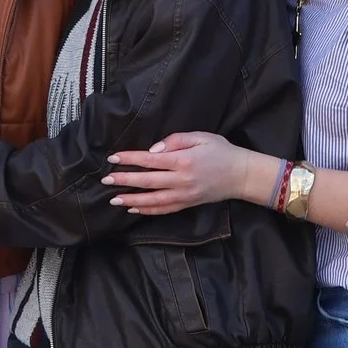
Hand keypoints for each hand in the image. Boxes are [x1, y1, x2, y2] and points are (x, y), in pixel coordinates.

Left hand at [103, 132, 272, 215]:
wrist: (242, 175)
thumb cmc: (221, 151)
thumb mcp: (201, 137)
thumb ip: (175, 140)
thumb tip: (152, 150)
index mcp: (184, 161)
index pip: (150, 160)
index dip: (129, 159)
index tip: (113, 158)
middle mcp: (182, 180)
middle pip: (147, 182)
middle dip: (124, 180)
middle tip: (105, 179)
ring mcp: (185, 195)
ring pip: (153, 200)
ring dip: (131, 199)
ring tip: (114, 198)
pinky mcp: (188, 204)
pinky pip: (164, 210)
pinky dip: (147, 210)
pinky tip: (134, 207)